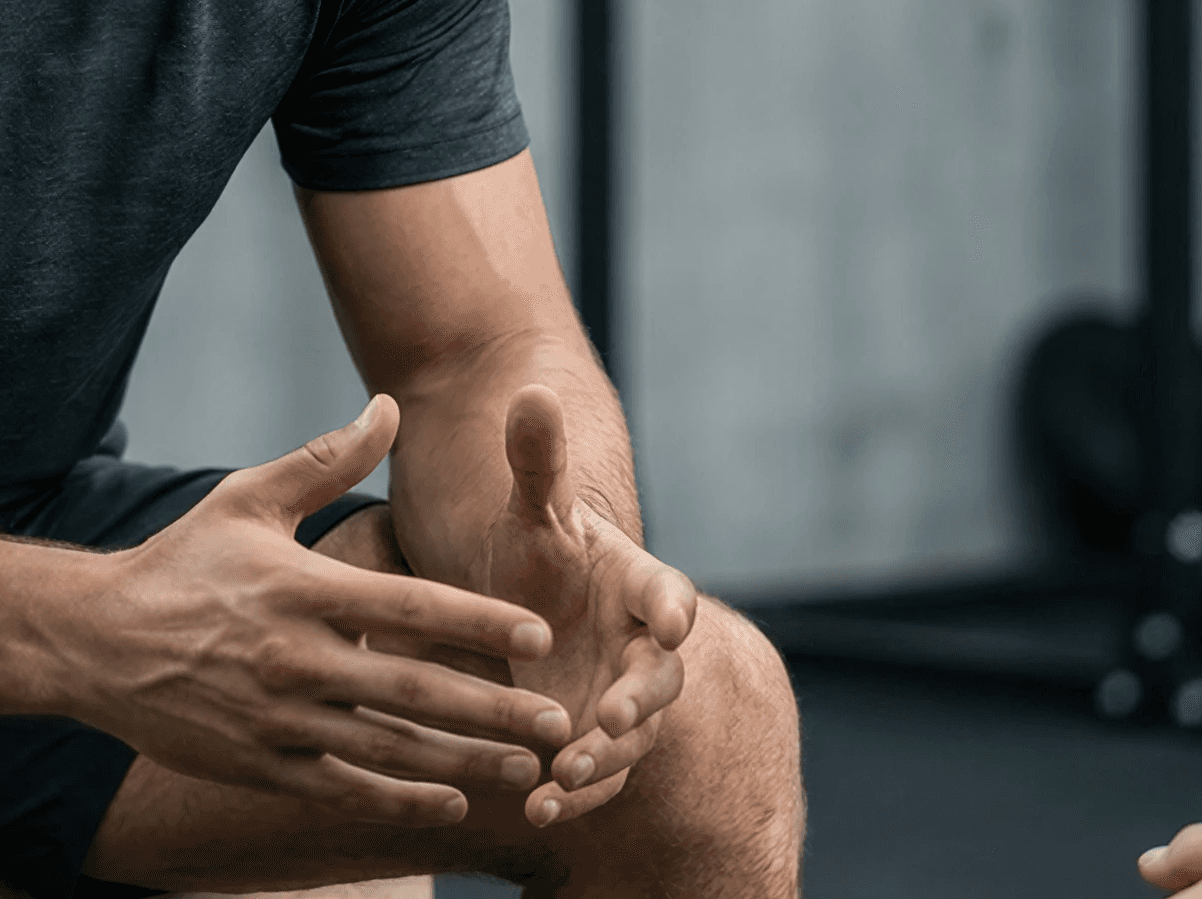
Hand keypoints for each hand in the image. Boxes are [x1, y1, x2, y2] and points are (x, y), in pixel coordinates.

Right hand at [76, 397, 574, 825]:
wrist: (93, 640)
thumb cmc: (182, 562)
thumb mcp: (247, 498)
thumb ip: (326, 460)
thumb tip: (389, 406)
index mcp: (300, 589)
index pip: (407, 607)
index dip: (476, 622)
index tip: (538, 634)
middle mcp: (294, 658)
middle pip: (412, 688)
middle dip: (492, 707)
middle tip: (560, 720)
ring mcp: (276, 718)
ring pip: (388, 747)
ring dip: (463, 760)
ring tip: (527, 767)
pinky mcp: (258, 763)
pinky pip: (342, 788)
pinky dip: (398, 800)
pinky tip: (450, 802)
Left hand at [457, 385, 699, 826]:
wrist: (527, 602)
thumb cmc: (537, 550)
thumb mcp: (529, 510)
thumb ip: (536, 461)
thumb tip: (530, 389)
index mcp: (639, 584)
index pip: (670, 593)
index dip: (673, 608)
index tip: (672, 623)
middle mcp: (643, 647)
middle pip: (660, 678)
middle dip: (640, 701)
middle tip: (612, 715)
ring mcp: (623, 699)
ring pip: (631, 737)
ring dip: (603, 758)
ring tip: (563, 779)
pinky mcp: (594, 740)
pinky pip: (598, 773)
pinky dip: (574, 795)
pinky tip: (537, 812)